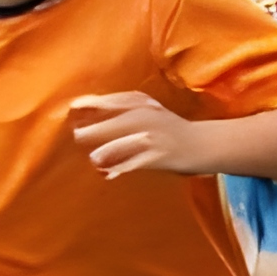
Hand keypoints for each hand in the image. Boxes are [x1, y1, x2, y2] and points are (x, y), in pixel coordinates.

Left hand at [70, 90, 211, 178]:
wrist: (203, 144)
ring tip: (93, 159)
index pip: (114, 101)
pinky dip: (121, 168)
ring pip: (127, 143)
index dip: (93, 104)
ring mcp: (155, 136)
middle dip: (95, 130)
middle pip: (118, 122)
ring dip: (108, 151)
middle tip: (77, 136)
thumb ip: (121, 111)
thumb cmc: (168, 129)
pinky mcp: (160, 156)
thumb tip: (85, 110)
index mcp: (143, 103)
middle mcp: (149, 116)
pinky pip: (136, 163)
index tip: (73, 107)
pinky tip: (107, 174)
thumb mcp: (148, 111)